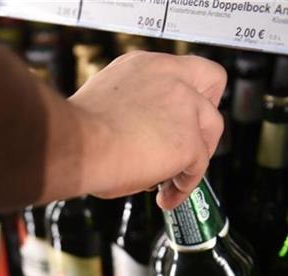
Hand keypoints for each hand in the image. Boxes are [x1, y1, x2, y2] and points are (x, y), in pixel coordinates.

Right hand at [68, 51, 225, 209]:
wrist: (74, 145)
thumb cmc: (77, 133)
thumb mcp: (107, 104)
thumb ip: (132, 108)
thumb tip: (137, 134)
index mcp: (144, 66)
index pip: (183, 68)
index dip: (188, 91)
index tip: (180, 113)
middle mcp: (170, 78)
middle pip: (213, 82)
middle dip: (203, 113)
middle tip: (189, 141)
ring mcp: (185, 108)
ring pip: (211, 130)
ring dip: (195, 156)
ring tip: (171, 180)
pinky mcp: (189, 141)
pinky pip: (197, 169)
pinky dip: (182, 187)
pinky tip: (165, 197)